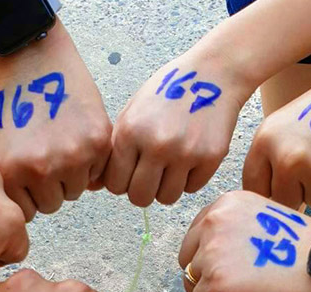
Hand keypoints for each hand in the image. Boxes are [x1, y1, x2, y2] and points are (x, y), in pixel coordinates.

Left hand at [0, 21, 111, 220]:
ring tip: (58, 146)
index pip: (25, 214)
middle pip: (52, 205)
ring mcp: (71, 156)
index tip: (26, 177)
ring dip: (69, 176)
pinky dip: (89, 161)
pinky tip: (74, 137)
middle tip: (43, 157)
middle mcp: (39, 170)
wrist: (29, 62)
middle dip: (48, 188)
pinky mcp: (97, 143)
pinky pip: (96, 173)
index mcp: (8, 174)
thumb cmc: (5, 105)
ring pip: (75, 191)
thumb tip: (6, 217)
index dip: (27, 196)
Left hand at [104, 48, 250, 206]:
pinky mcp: (210, 157)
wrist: (212, 73)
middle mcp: (156, 145)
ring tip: (170, 167)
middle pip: (140, 198)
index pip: (115, 184)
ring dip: (166, 188)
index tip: (130, 174)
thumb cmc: (168, 91)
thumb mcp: (132, 112)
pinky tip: (189, 158)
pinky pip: (192, 188)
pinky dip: (189, 179)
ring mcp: (185, 153)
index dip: (122, 183)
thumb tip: (98, 185)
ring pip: (166, 198)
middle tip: (150, 177)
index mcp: (130, 132)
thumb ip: (116, 148)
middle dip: (142, 191)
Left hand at [179, 191, 310, 291]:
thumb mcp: (269, 220)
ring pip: (194, 283)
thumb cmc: (310, 253)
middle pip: (189, 258)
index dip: (212, 254)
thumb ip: (236, 228)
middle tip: (241, 286)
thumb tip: (210, 252)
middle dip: (207, 274)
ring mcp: (211, 252)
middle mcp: (214, 222)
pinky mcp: (215, 283)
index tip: (232, 267)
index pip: (197, 233)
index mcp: (227, 204)